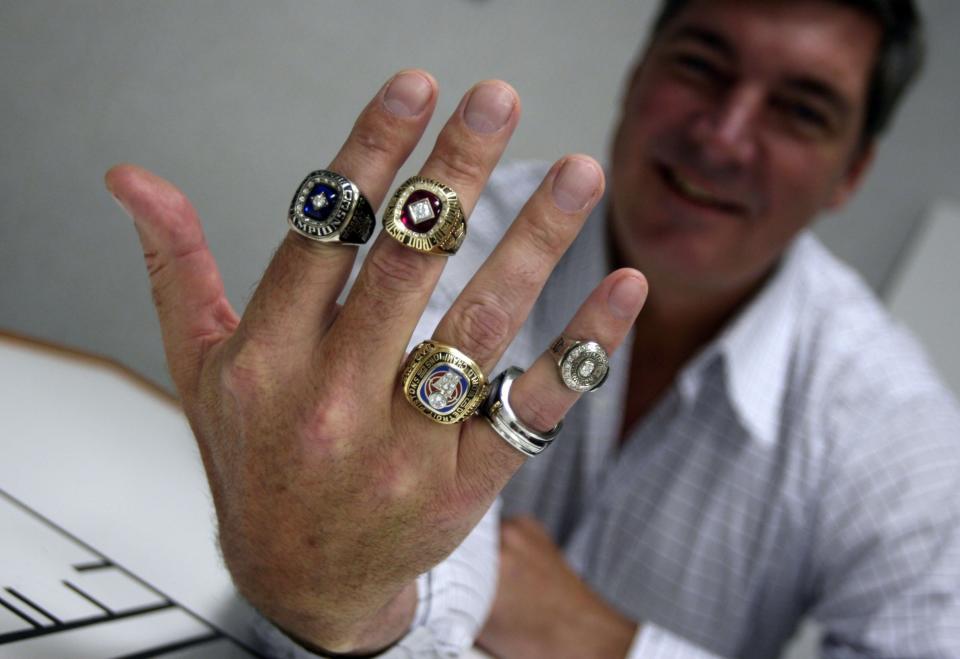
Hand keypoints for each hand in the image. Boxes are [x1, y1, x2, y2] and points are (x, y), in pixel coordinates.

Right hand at [105, 69, 646, 652]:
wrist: (300, 582)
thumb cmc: (255, 463)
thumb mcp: (199, 369)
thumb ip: (178, 268)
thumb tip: (134, 181)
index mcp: (269, 359)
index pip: (324, 236)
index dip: (371, 154)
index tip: (416, 88)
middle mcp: (334, 399)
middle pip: (407, 266)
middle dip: (455, 173)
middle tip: (496, 100)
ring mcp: (404, 445)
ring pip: (480, 325)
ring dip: (535, 240)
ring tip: (577, 172)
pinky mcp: (463, 482)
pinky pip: (532, 406)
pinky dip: (583, 345)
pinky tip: (620, 286)